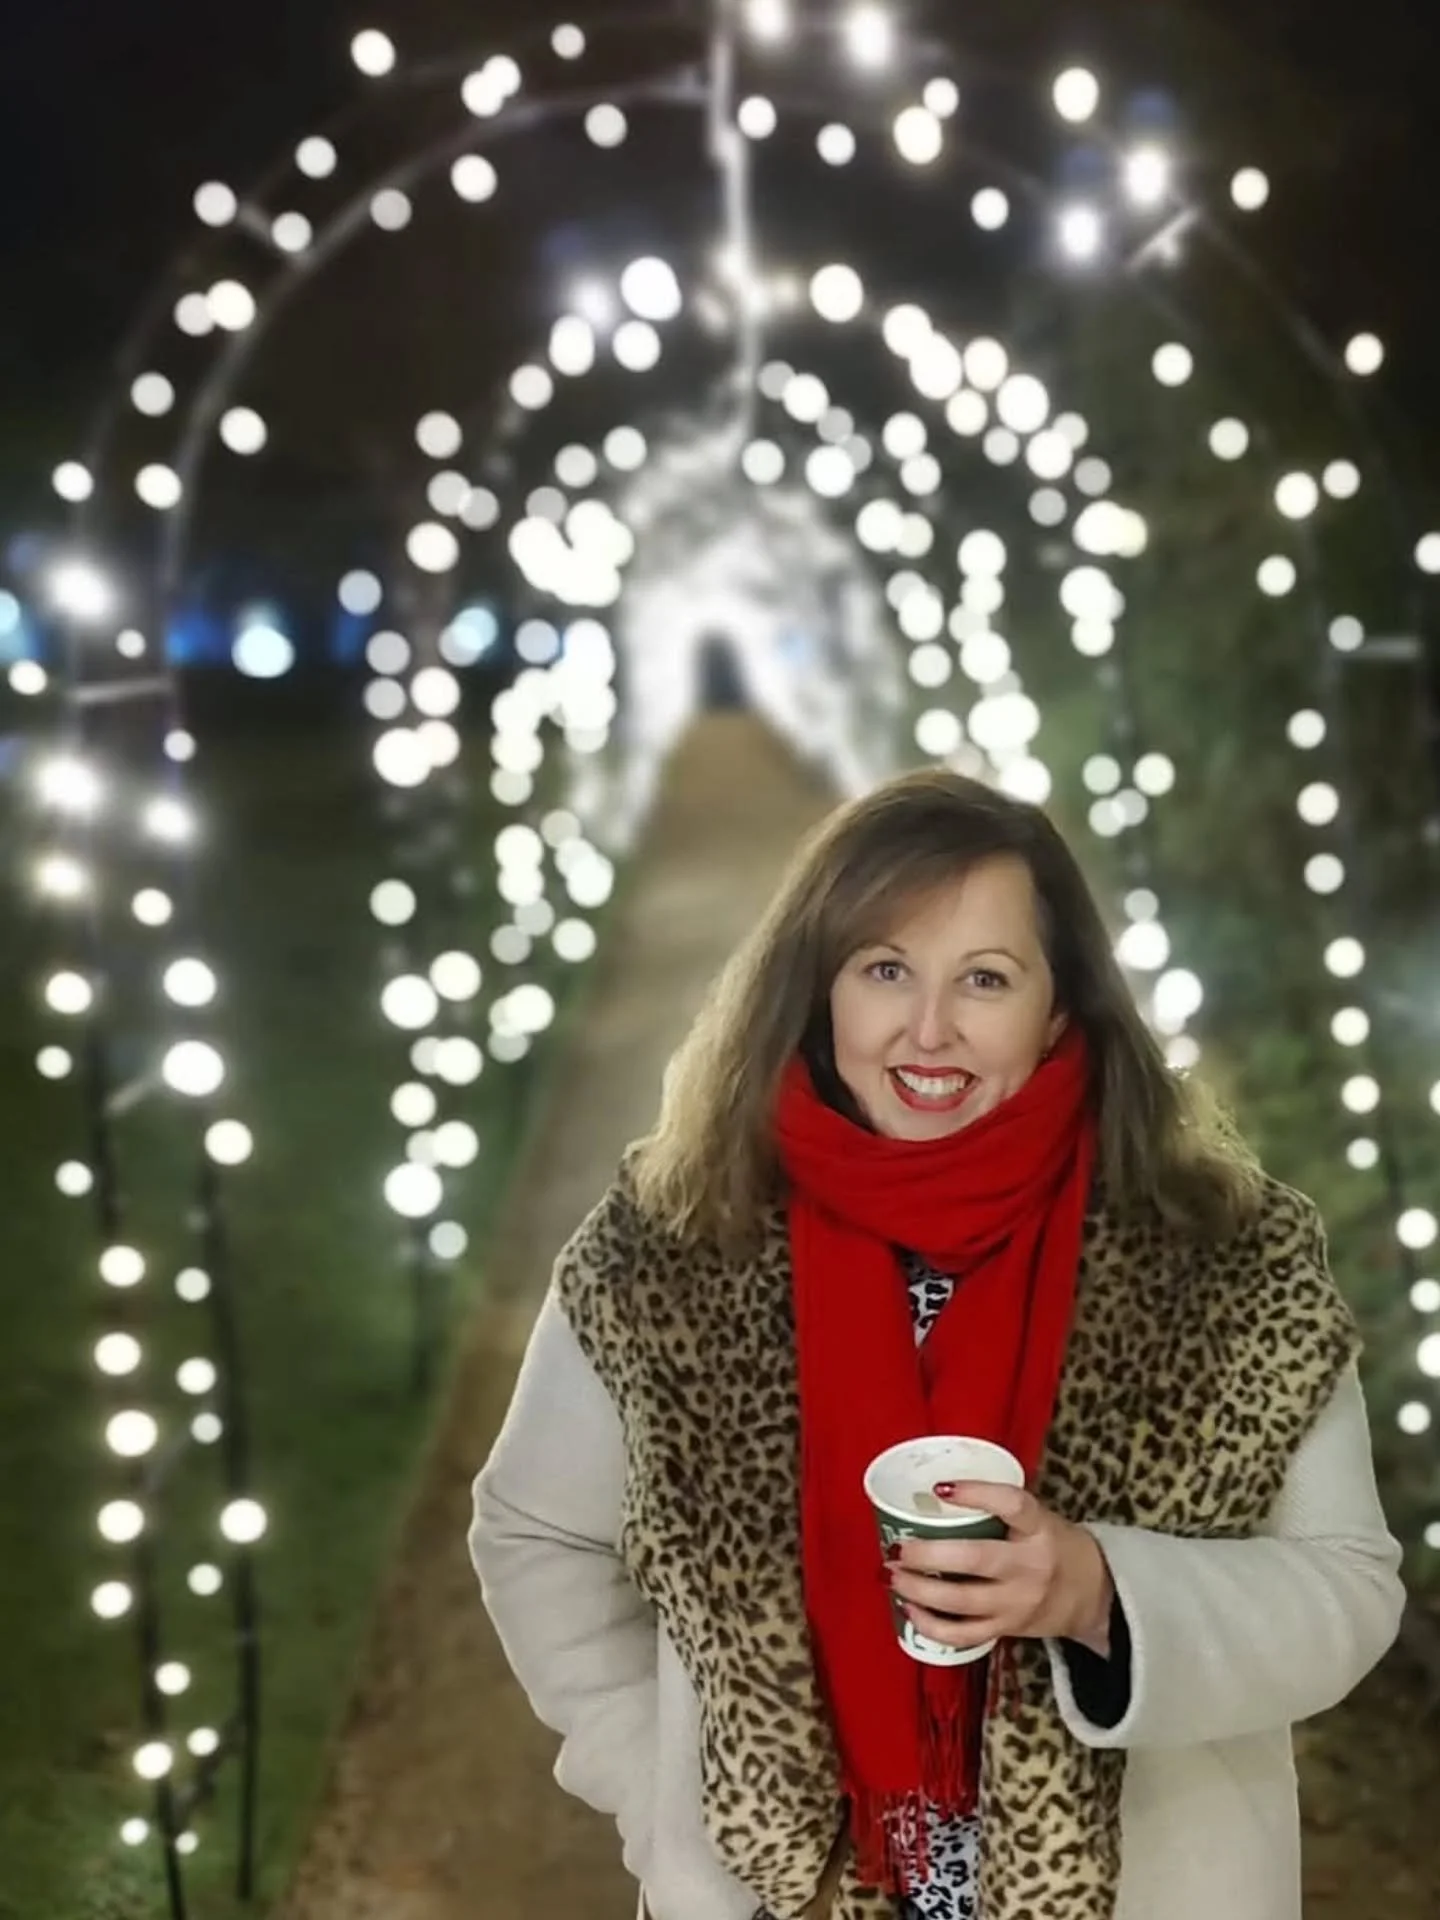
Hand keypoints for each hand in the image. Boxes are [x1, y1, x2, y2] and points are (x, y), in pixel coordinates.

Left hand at [887, 1481, 1114, 1655]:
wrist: (1094, 1595)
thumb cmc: (1055, 1546)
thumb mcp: (1039, 1518)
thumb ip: (999, 1508)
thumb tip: (935, 1492)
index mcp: (1039, 1529)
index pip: (1012, 1504)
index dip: (976, 1493)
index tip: (940, 1488)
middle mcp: (1029, 1567)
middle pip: (975, 1559)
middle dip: (928, 1553)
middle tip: (898, 1547)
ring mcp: (1017, 1603)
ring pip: (962, 1601)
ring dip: (919, 1589)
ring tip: (892, 1575)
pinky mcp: (1007, 1629)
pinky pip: (963, 1635)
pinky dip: (930, 1624)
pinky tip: (909, 1608)